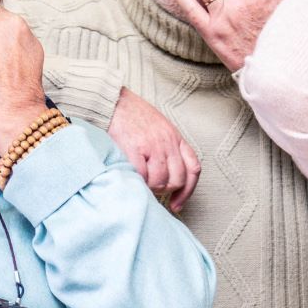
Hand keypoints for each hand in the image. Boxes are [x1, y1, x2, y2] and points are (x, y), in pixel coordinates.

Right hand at [107, 88, 200, 210]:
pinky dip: (136, 181)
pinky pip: (141, 176)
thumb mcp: (159, 129)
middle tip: (151, 188)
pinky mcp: (134, 149)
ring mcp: (152, 146)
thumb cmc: (132, 117)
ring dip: (149, 187)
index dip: (187, 191)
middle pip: (177, 179)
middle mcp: (168, 143)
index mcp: (176, 138)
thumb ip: (167, 150)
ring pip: (160, 182)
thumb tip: (166, 177)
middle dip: (165, 190)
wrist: (113, 102)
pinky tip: (130, 175)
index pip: (193, 169)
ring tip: (138, 179)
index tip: (177, 205)